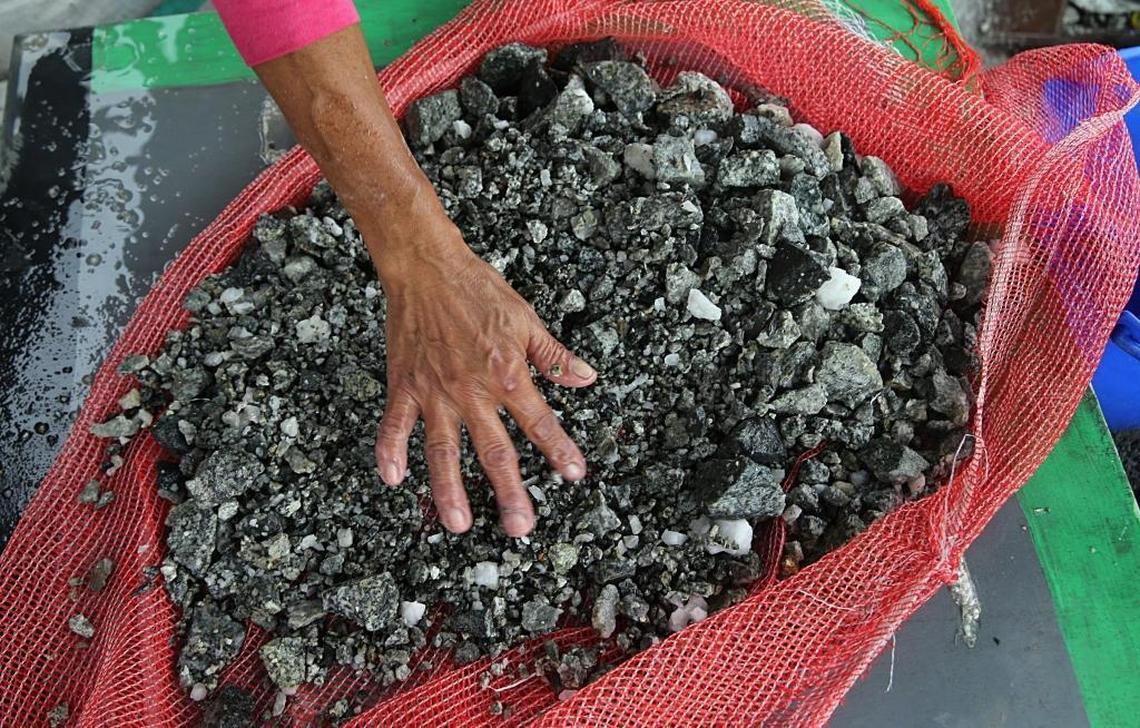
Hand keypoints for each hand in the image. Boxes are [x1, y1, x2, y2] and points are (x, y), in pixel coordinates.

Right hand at [371, 210, 596, 536]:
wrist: (426, 265)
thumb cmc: (477, 288)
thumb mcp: (526, 319)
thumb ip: (553, 356)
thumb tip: (587, 379)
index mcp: (507, 375)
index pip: (540, 422)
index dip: (559, 450)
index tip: (574, 474)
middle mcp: (472, 391)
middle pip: (494, 451)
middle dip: (510, 492)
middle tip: (520, 528)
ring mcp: (435, 392)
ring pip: (443, 450)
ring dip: (450, 489)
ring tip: (458, 523)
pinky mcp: (404, 385)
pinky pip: (394, 425)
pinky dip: (390, 451)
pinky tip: (392, 479)